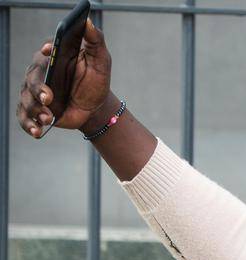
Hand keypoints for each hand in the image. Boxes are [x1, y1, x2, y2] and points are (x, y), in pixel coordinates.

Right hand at [17, 19, 113, 137]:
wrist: (95, 108)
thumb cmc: (96, 80)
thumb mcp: (100, 60)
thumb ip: (95, 40)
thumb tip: (89, 21)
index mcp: (53, 57)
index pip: (46, 52)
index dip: (47, 52)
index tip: (50, 51)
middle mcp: (39, 72)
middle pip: (32, 79)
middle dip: (39, 90)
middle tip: (49, 98)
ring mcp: (34, 92)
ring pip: (26, 100)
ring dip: (35, 110)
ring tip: (47, 118)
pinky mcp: (35, 109)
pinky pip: (25, 117)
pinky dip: (29, 125)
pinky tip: (37, 132)